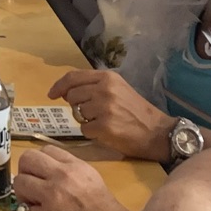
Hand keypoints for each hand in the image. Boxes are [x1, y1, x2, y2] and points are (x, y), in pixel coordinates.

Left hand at [11, 144, 135, 210]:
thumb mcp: (92, 183)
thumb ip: (70, 175)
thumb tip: (45, 175)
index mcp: (76, 166)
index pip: (46, 150)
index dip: (39, 164)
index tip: (41, 176)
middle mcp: (62, 176)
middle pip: (28, 159)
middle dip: (25, 174)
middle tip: (31, 190)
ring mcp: (52, 196)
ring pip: (19, 183)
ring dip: (23, 197)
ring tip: (35, 207)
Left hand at [49, 69, 171, 159]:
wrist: (158, 132)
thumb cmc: (137, 112)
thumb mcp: (118, 89)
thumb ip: (94, 86)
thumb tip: (66, 91)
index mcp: (107, 77)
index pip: (73, 77)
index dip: (59, 85)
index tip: (52, 94)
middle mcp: (105, 89)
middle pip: (72, 96)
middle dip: (77, 106)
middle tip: (93, 113)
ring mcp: (104, 108)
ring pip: (76, 113)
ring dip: (85, 120)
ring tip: (103, 122)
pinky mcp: (104, 126)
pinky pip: (84, 129)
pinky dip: (92, 133)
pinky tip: (106, 132)